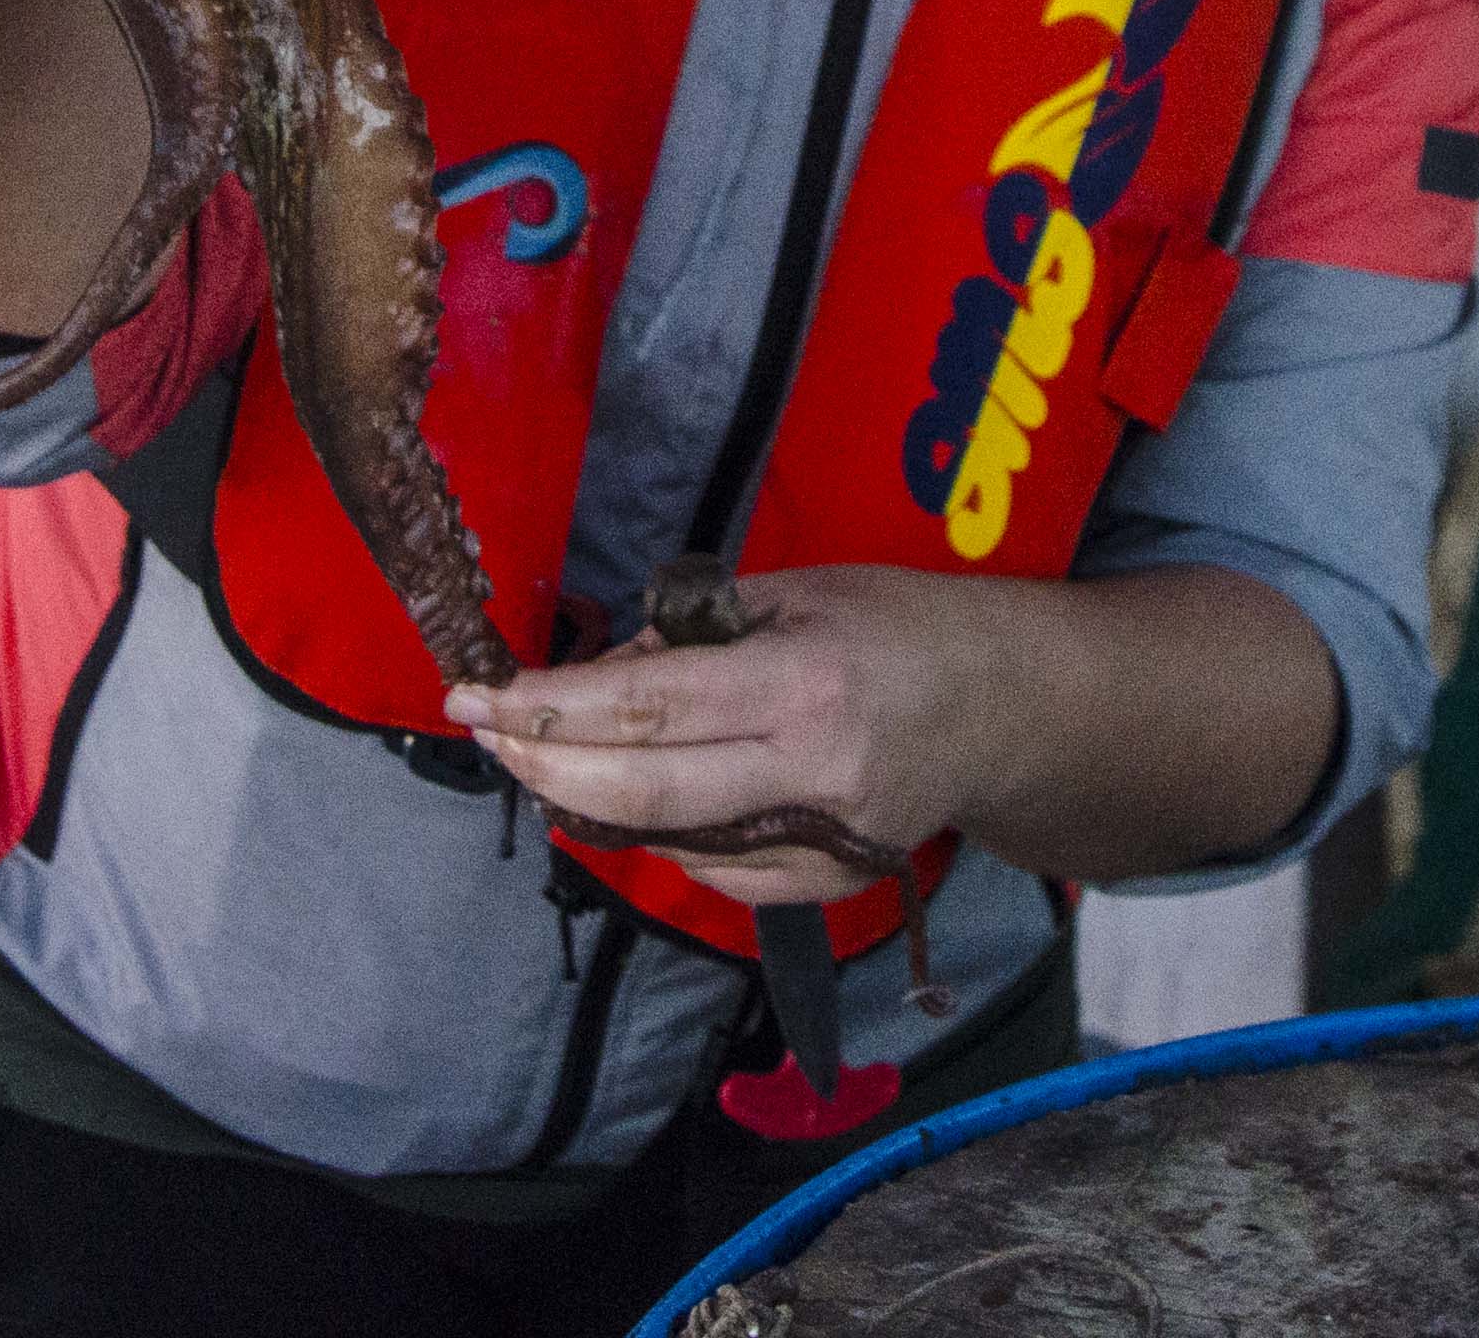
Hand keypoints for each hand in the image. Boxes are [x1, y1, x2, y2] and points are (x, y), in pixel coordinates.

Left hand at [450, 564, 982, 904]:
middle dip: (544, 767)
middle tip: (488, 738)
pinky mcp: (828, 885)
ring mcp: (822, 844)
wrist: (1003, 709)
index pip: (646, 707)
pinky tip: (633, 799)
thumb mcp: (793, 593)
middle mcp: (811, 775)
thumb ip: (692, 636)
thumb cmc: (896, 628)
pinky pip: (715, 872)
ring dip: (589, 803)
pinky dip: (659, 837)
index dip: (548, 707)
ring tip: (544, 759)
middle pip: (643, 793)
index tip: (475, 696)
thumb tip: (596, 677)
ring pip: (669, 843)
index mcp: (800, 684)